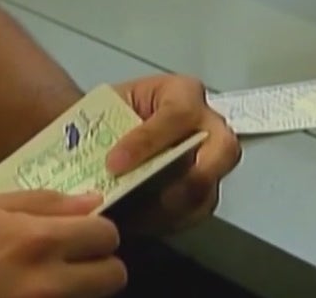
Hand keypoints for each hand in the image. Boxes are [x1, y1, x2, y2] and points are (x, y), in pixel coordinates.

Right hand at [0, 191, 126, 297]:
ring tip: (46, 279)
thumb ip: (40, 203)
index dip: (98, 231)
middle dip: (101, 264)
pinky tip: (27, 296)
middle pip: (114, 276)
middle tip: (72, 260)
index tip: (81, 232)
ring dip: (81, 288)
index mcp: (37, 240)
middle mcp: (46, 283)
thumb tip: (91, 202)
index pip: (106, 235)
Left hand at [107, 75, 240, 233]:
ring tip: (134, 215)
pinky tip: (137, 221)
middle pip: (224, 150)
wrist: (109, 131)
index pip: (178, 114)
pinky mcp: (202, 194)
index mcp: (183, 93)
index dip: (148, 141)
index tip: (114, 164)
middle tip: (155, 196)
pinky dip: (166, 222)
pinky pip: (194, 214)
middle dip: (192, 176)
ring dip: (172, 208)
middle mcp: (208, 126)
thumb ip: (105, 126)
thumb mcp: (106, 106)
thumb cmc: (112, 113)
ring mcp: (211, 164)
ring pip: (209, 189)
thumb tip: (90, 156)